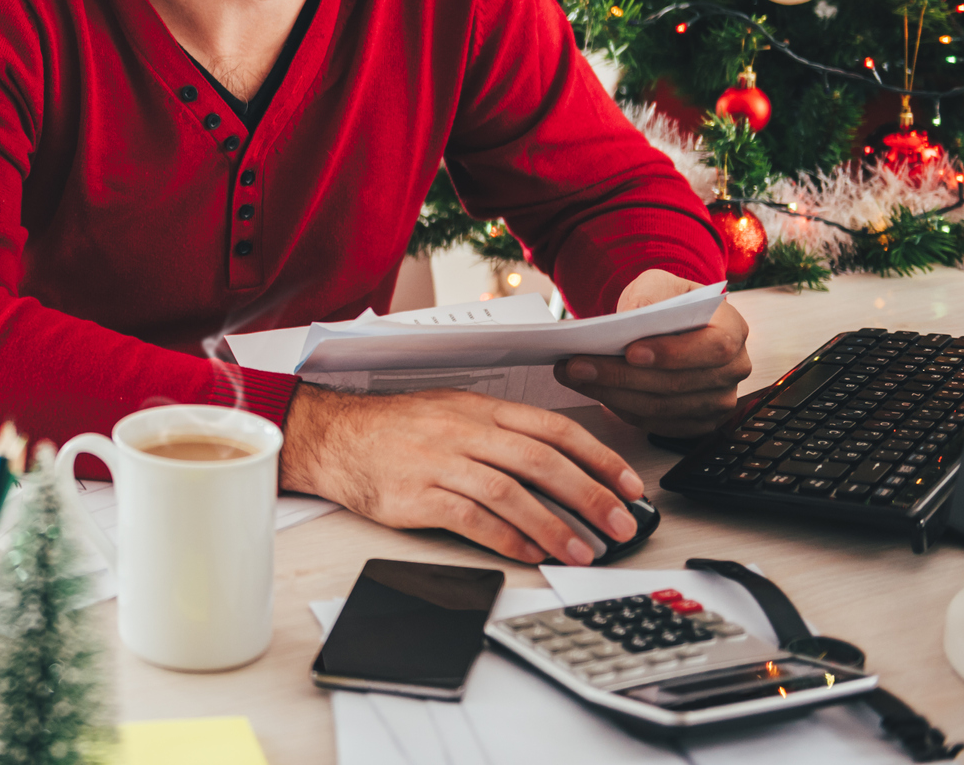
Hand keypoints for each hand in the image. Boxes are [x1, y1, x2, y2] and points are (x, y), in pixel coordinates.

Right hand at [280, 383, 647, 565]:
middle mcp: (464, 431)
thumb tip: (561, 465)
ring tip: (582, 552)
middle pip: (540, 461)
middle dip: (589, 496)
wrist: (334, 437)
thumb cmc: (396, 429)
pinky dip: (506, 539)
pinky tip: (529, 554)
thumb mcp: (453, 412)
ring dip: (552, 526)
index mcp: (480, 408)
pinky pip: (470, 519)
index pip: (553, 429)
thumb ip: (502, 433)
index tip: (629, 485)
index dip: (598, 457)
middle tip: (621, 525)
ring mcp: (439, 461)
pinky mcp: (417, 495)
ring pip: (509, 492)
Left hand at [555, 270, 751, 436]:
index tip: (630, 352)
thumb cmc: (667, 301)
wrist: (669, 323)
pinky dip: (620, 408)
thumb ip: (649, 296)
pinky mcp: (696, 422)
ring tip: (573, 375)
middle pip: (678, 384)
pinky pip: (655, 423)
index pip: (713, 348)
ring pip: (661, 408)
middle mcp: (733, 370)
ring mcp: (718, 401)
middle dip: (621, 376)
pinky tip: (592, 390)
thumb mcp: (658, 284)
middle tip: (577, 365)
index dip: (672, 354)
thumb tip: (633, 317)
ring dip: (611, 394)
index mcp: (734, 330)